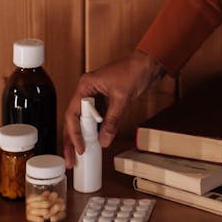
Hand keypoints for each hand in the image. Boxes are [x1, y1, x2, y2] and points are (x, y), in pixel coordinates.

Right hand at [63, 49, 164, 168]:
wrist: (150, 63)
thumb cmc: (134, 70)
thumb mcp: (122, 98)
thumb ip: (112, 121)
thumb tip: (103, 140)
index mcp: (86, 85)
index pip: (73, 114)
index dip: (74, 133)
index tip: (79, 148)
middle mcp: (87, 91)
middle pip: (75, 119)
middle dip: (72, 139)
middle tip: (72, 159)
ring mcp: (96, 96)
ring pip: (84, 121)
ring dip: (83, 137)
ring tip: (81, 155)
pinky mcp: (105, 101)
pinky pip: (97, 119)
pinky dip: (96, 131)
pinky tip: (95, 143)